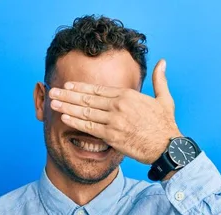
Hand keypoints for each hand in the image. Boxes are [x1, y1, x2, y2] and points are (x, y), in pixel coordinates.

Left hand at [48, 58, 181, 163]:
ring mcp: (114, 121)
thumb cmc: (166, 125)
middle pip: (87, 99)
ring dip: (67, 107)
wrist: (168, 147)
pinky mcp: (112, 136)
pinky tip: (64, 118)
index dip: (81, 88)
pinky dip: (75, 122)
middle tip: (53, 91)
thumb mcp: (165, 99)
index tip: (68, 86)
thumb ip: (160, 80)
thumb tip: (162, 62)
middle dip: (67, 95)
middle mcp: (118, 106)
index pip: (98, 90)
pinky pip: (89, 128)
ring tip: (53, 103)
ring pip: (85, 112)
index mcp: (128, 95)